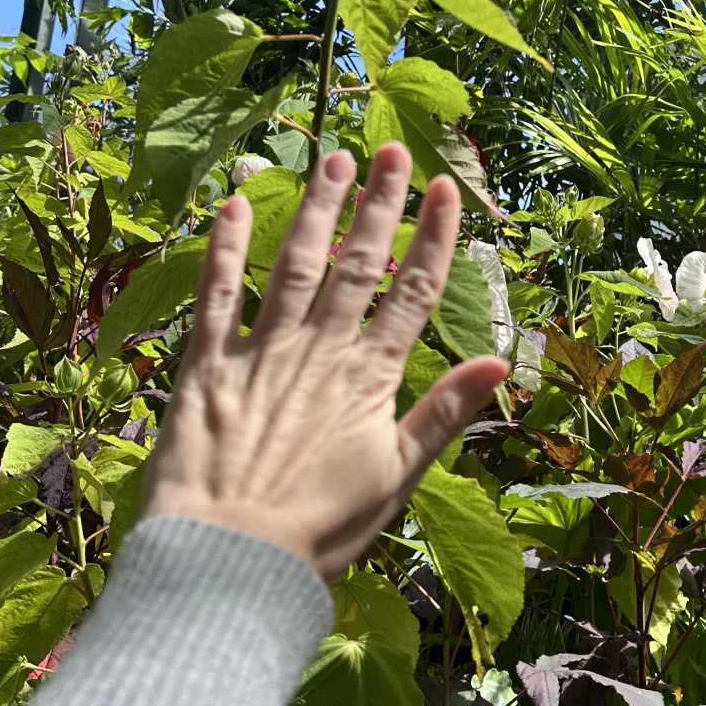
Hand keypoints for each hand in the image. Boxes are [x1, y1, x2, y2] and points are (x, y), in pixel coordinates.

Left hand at [142, 145, 508, 577]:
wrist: (231, 556)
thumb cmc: (322, 529)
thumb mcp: (398, 478)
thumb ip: (444, 414)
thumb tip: (499, 361)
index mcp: (371, 378)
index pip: (413, 293)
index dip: (432, 239)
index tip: (445, 189)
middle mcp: (321, 350)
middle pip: (357, 265)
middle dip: (379, 205)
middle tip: (392, 150)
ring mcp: (262, 351)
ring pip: (295, 264)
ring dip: (317, 209)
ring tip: (333, 160)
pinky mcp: (206, 365)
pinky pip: (217, 295)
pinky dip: (224, 249)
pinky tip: (233, 204)